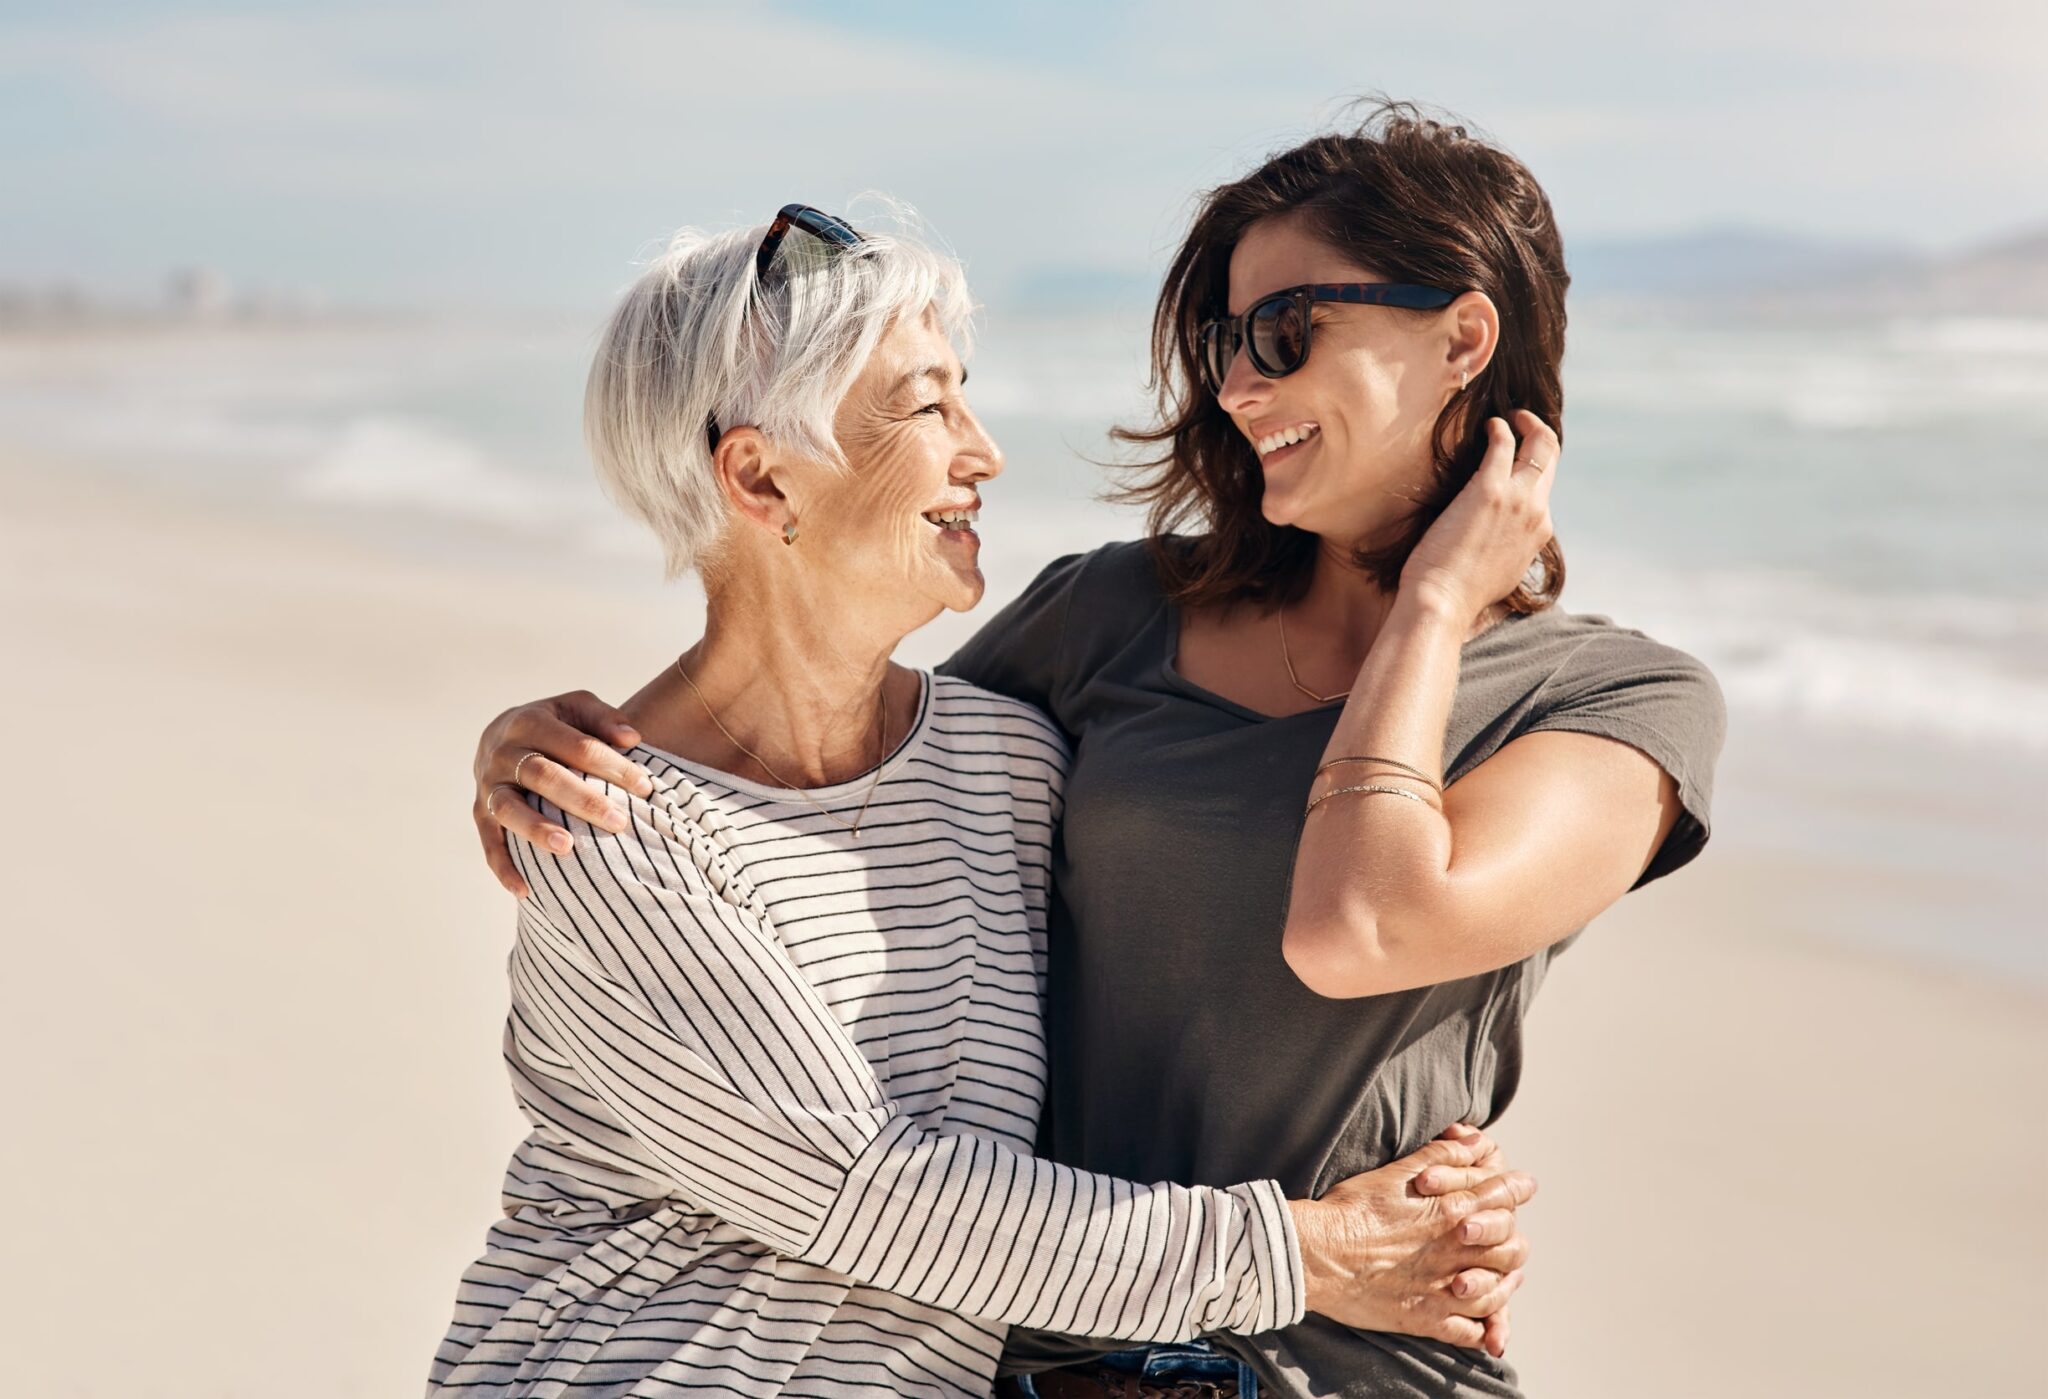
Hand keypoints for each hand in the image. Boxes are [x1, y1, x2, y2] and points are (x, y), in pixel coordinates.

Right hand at [471, 690, 653, 896]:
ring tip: (568, 848)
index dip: (612, 766)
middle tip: (619, 822)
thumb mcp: (577, 708)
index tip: (644, 787)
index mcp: (530, 721)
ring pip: (509, 809)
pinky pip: (489, 843)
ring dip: (537, 829)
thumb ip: (603, 719)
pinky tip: (526, 891)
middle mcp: (503, 752)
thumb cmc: (555, 724)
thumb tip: (631, 739)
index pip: (577, 746)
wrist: (502, 734)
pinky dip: (504, 867)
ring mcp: (488, 784)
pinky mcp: (480, 812)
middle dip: (583, 800)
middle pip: (544, 776)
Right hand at [1289, 1123, 1534, 1355]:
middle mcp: (1455, 1249)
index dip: (1518, 1189)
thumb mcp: (1397, 1172)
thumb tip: (1475, 1144)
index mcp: (1451, 1210)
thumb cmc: (1350, 1209)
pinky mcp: (1426, 1318)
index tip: (1525, 1185)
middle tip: (1511, 1239)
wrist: (1317, 1252)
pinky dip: (1483, 1329)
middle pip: (1511, 1248)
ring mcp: (1443, 1287)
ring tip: (1505, 1282)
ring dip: (1505, 1286)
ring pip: (1497, 1292)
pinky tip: (1482, 1324)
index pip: (1504, 1196)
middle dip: (1513, 1240)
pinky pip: (1470, 1331)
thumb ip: (1442, 1155)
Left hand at [1398, 409, 1558, 623]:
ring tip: (1509, 417)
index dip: (1534, 468)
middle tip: (1521, 421)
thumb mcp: (1499, 573)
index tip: (1518, 457)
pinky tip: (1489, 424)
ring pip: (1540, 445)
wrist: (1444, 602)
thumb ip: (1507, 550)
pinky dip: (1500, 429)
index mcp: (1539, 533)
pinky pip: (1504, 444)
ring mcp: (1518, 500)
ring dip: (1526, 424)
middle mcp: (1537, 513)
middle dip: (1540, 433)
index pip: (1546, 489)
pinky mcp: (1490, 490)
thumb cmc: (1458, 593)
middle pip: (1552, 460)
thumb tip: (1497, 544)